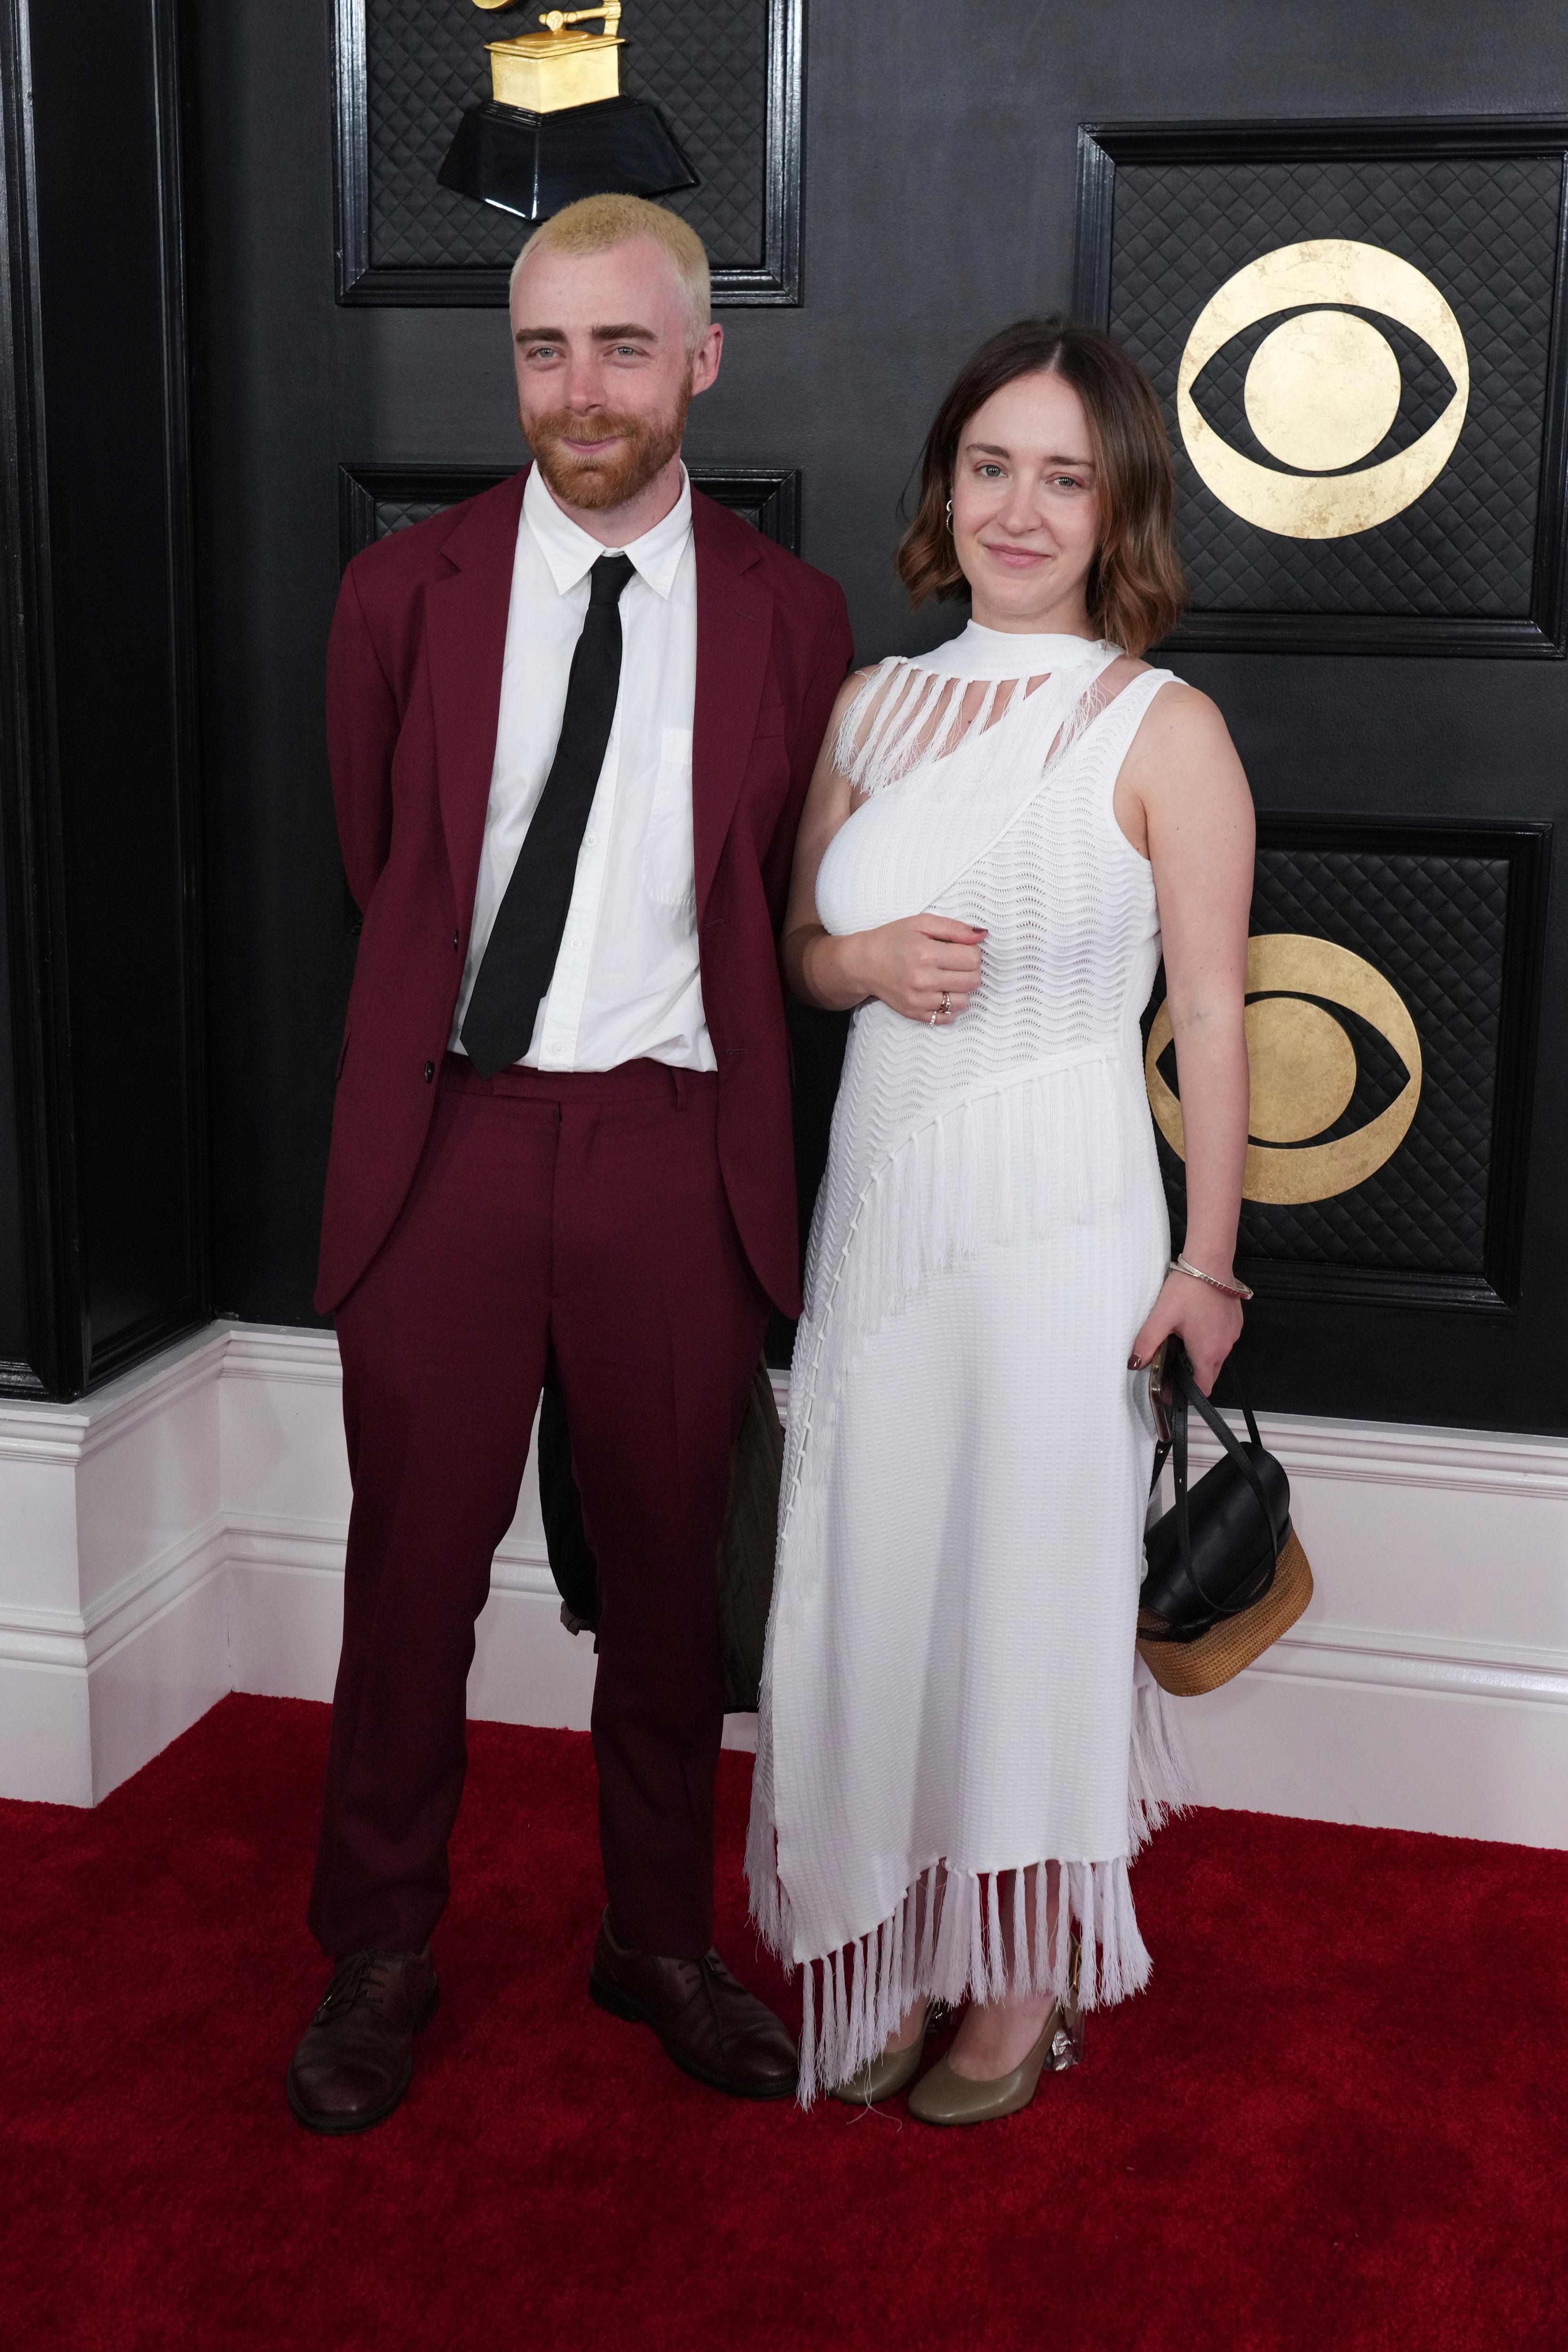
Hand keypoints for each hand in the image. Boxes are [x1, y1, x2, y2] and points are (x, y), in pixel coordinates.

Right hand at [855, 913, 984, 1024]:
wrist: (863, 963)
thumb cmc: (893, 940)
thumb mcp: (921, 923)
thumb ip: (954, 928)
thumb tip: (982, 935)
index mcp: (925, 953)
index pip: (973, 959)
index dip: (972, 952)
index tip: (960, 949)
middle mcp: (922, 979)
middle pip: (972, 981)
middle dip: (970, 970)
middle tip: (955, 963)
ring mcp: (918, 1000)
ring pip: (963, 1001)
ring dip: (960, 989)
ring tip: (947, 978)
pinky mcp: (915, 1013)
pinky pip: (947, 1017)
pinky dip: (949, 1006)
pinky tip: (939, 992)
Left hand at [1129, 1269, 1242, 1396]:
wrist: (1210, 1263)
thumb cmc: (1189, 1289)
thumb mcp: (1161, 1317)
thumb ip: (1147, 1342)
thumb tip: (1135, 1362)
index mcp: (1207, 1352)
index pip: (1203, 1388)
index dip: (1188, 1393)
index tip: (1174, 1390)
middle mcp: (1225, 1347)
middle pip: (1210, 1374)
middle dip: (1193, 1375)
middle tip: (1173, 1364)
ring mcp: (1233, 1334)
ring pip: (1217, 1356)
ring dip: (1201, 1355)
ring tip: (1182, 1341)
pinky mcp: (1235, 1322)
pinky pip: (1223, 1340)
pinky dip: (1211, 1340)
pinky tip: (1196, 1326)